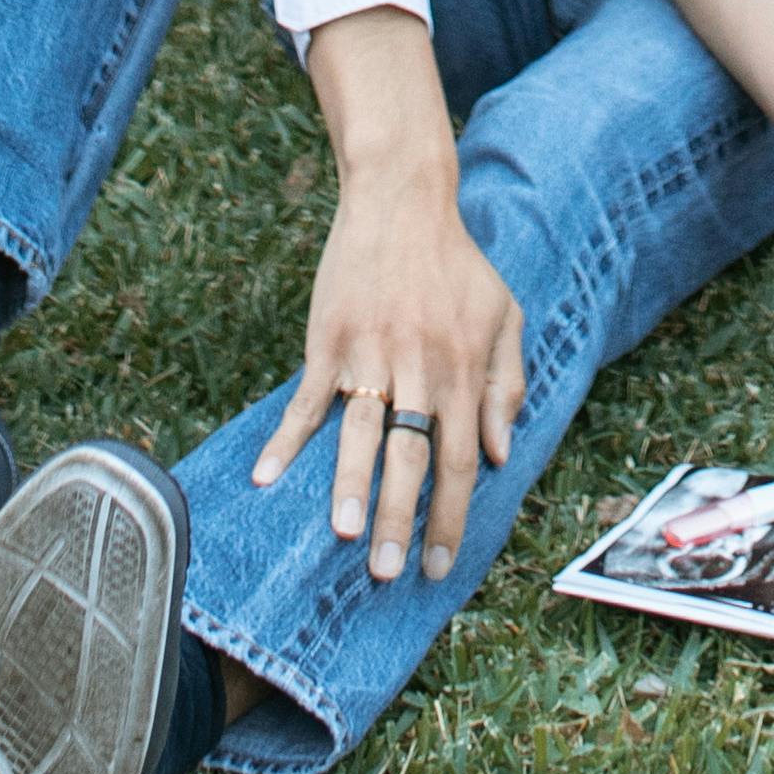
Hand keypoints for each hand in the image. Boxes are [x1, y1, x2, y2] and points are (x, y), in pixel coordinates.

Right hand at [255, 165, 528, 580]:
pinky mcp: (329, 339)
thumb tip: (501, 453)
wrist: (403, 200)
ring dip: (350, 485)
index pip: (462, 458)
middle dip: (401, 519)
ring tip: (342, 534)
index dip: (451, 514)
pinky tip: (266, 477)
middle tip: (389, 573)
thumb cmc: (457, 263)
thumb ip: (508, 384)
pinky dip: (285, 440)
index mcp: (464, 368)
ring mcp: (371, 353)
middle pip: (412, 456)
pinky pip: (307, 399)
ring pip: (361, 431)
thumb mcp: (503, 314)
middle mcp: (420, 367)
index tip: (439, 563)